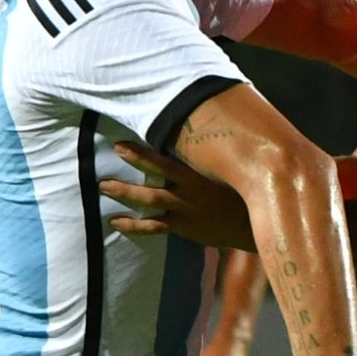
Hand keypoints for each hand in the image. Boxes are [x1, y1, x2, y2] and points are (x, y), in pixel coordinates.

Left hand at [103, 142, 258, 251]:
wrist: (253, 225)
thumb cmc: (241, 192)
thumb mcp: (229, 169)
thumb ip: (210, 153)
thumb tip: (200, 128)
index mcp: (201, 173)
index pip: (169, 159)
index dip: (144, 152)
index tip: (122, 143)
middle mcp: (191, 190)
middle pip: (157, 176)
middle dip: (135, 163)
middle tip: (114, 150)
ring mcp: (186, 209)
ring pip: (150, 201)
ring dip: (125, 193)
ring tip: (103, 186)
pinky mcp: (183, 227)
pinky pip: (153, 227)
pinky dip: (133, 226)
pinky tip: (115, 222)